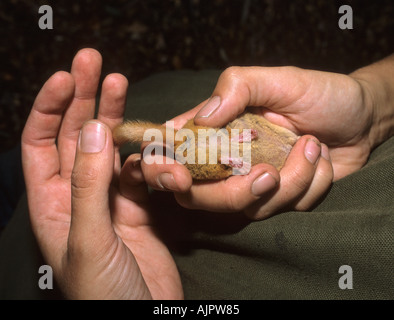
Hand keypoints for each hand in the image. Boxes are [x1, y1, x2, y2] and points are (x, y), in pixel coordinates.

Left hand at [21, 49, 181, 298]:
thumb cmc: (105, 295)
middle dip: (83, 98)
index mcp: (52, 204)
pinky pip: (142, 171)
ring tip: (120, 83)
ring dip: (115, 118)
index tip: (67, 77)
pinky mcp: (139, 207)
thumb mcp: (90, 240)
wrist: (146, 319)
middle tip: (94, 62)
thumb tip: (90, 132)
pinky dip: (149, 157)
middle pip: (76, 136)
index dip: (50, 108)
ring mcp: (110, 200)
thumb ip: (88, 185)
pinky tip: (155, 147)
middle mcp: (78, 196)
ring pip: (111, 148)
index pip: (41, 144)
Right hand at [139, 65, 377, 218]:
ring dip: (291, 181)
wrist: (361, 118)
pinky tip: (321, 161)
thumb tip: (203, 119)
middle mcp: (229, 159)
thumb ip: (237, 87)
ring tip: (312, 147)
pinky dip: (311, 186)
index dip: (164, 170)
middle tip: (270, 174)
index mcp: (217, 129)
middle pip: (202, 197)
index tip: (178, 177)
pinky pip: (286, 209)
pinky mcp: (281, 198)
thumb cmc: (319, 92)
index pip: (175, 153)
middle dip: (235, 193)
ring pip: (250, 208)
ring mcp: (254, 182)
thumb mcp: (279, 79)